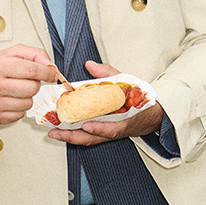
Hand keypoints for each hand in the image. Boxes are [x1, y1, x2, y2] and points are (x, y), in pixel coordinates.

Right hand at [0, 45, 55, 123]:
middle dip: (35, 84)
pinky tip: (10, 100)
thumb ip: (34, 54)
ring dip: (27, 96)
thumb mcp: (10, 53)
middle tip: (26, 81)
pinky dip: (20, 107)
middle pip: (32, 88)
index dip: (46, 73)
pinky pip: (21, 114)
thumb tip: (50, 65)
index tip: (51, 74)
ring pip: (28, 103)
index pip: (32, 70)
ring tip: (16, 90)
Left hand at [48, 60, 163, 145]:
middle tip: (57, 132)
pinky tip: (62, 130)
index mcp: (126, 119)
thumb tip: (90, 64)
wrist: (151, 114)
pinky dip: (75, 134)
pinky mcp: (104, 134)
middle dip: (74, 137)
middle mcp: (116, 130)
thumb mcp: (128, 83)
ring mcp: (109, 133)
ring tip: (54, 133)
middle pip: (94, 138)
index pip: (113, 128)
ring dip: (71, 137)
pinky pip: (88, 136)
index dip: (100, 128)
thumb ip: (109, 74)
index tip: (87, 126)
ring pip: (89, 139)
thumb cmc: (140, 100)